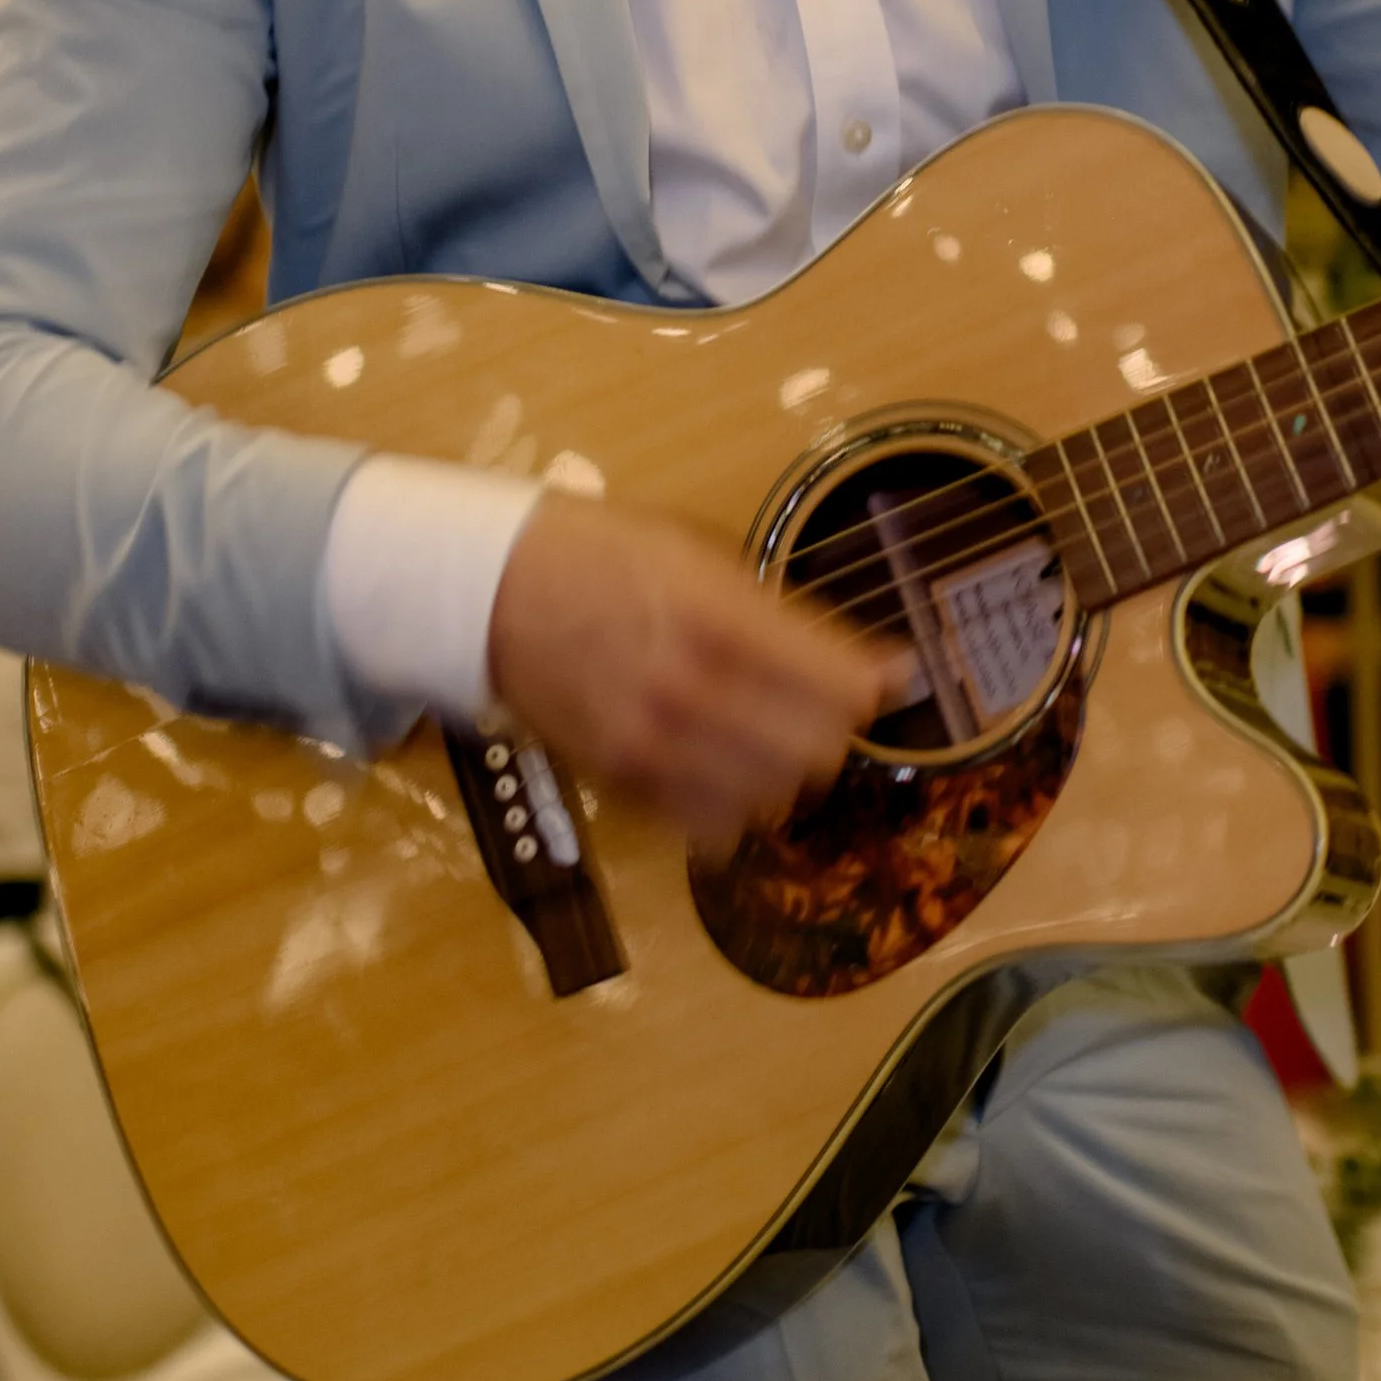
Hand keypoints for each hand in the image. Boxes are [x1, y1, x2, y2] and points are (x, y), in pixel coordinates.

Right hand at [485, 495, 901, 854]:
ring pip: (772, 797)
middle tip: (824, 702)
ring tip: (772, 731)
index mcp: (716, 618)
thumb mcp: (700, 553)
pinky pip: (713, 826)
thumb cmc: (604, 555)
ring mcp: (652, 746)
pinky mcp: (623, 783)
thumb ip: (786, 615)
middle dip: (835, 727)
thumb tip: (880, 668)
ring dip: (789, 769)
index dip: (879, 684)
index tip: (889, 676)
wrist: (491, 591)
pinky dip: (739, 804)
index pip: (839, 686)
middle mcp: (689, 691)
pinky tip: (729, 765)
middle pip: (817, 752)